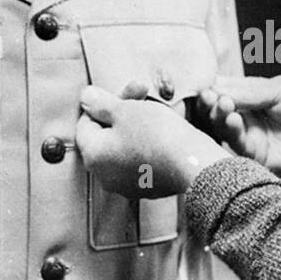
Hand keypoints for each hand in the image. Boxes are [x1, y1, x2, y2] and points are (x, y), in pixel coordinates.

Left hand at [76, 85, 229, 197]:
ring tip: (158, 111)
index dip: (104, 102)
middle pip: (106, 135)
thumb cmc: (158, 135)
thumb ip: (100, 103)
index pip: (85, 124)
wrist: (195, 166)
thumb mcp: (126, 110)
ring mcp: (127, 184)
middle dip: (123, 111)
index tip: (126, 92)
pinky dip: (149, 144)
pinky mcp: (148, 187)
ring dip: (136, 126)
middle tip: (143, 93)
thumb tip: (85, 97)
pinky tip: (166, 132)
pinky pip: (142, 160)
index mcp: (93, 155)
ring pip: (125, 147)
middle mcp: (104, 175)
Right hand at [195, 75, 280, 176]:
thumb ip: (247, 92)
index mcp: (251, 96)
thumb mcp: (278, 90)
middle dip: (210, 102)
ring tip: (224, 105)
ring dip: (219, 116)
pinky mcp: (257, 156)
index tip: (204, 85)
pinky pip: (237, 146)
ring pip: (223, 128)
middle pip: (217, 111)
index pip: (222, 90)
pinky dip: (232, 132)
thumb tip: (214, 91)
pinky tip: (233, 119)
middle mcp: (247, 117)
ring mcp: (251, 137)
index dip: (211, 88)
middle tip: (210, 96)